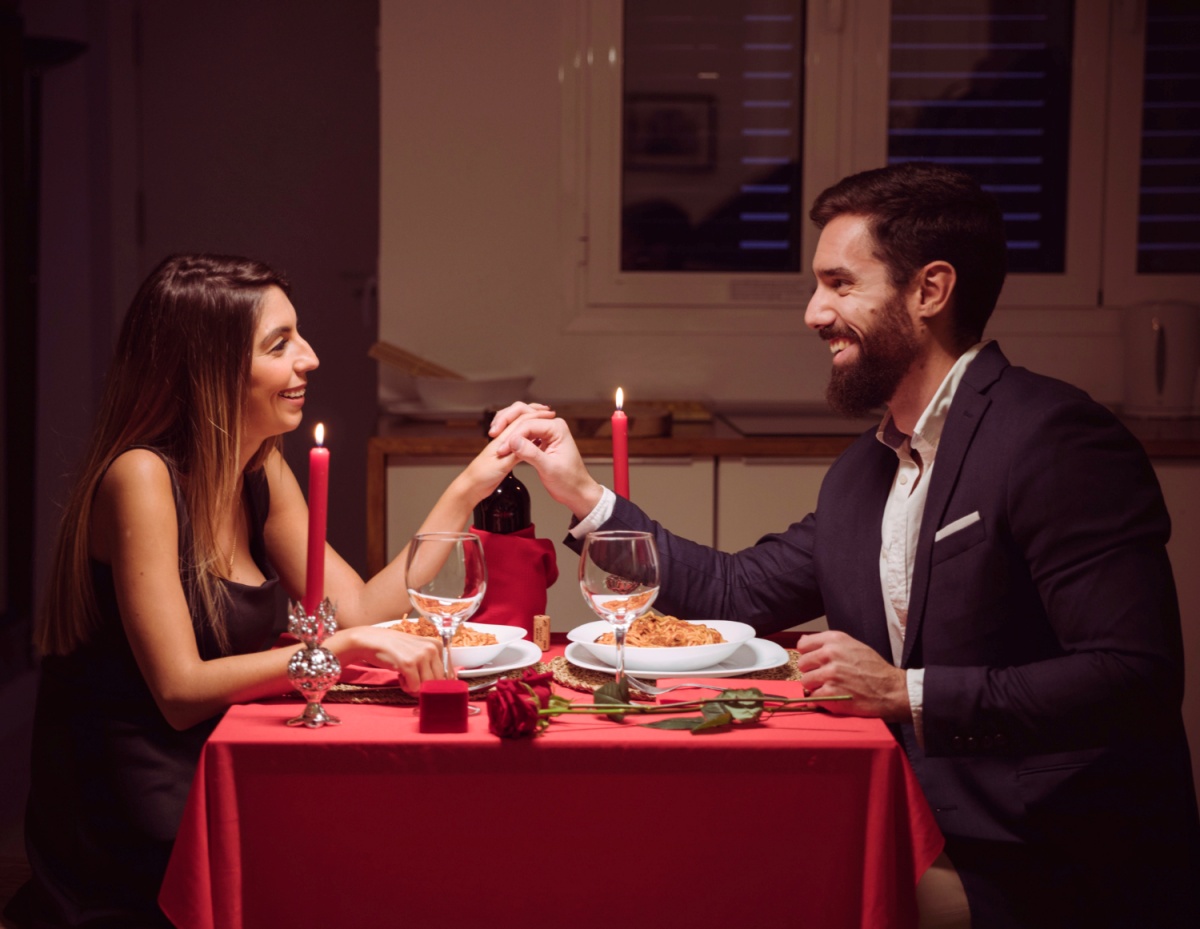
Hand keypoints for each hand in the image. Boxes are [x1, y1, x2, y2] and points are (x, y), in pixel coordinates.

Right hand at [327, 625, 444, 692]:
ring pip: (426, 686)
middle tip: (411, 678)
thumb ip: (431, 665)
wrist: (372, 641)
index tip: (421, 678)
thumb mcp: (418, 651)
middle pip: (437, 682)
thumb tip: (442, 688)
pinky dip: (406, 687)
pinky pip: (414, 687)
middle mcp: (432, 649)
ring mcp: (421, 656)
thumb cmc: (395, 649)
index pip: (446, 674)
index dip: (433, 682)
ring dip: (414, 687)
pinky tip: (399, 675)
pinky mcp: (408, 664)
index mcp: (437, 646)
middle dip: (423, 686)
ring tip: (404, 675)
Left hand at [456, 404, 556, 502]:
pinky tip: (536, 441)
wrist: (472, 486)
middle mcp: (504, 439)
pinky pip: (520, 441)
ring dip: (532, 422)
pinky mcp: (506, 454)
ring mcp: (505, 445)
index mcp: (502, 439)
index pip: (521, 420)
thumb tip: (528, 441)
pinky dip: (530, 436)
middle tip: (548, 412)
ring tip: (545, 421)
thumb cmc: (481, 476)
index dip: (536, 415)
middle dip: (534, 413)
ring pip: (520, 428)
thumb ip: (516, 454)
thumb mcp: (502, 465)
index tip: (548, 415)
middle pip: (520, 419)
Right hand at [491, 412, 602, 519]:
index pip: (527, 424)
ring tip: (495, 438)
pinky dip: (513, 437)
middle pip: (522, 418)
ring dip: (507, 429)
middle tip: (493, 436)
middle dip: (506, 425)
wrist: (576, 491)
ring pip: (521, 423)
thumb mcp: (549, 468)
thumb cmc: (569, 481)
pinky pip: (524, 433)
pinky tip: (504, 443)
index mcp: (557, 428)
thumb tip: (513, 440)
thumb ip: (531, 453)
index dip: (512, 436)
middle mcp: (552, 426)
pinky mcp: (542, 440)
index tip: (501, 450)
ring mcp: (546, 432)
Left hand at [794, 630, 910, 722]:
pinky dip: (822, 699)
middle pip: (802, 664)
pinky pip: (813, 696)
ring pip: (805, 681)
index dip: (808, 655)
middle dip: (812, 672)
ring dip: (816, 686)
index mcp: (835, 640)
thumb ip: (829, 643)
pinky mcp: (830, 693)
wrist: (891, 690)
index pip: (803, 644)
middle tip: (827, 677)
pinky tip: (836, 697)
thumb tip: (803, 641)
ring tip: (833, 687)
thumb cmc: (874, 669)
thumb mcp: (854, 646)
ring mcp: (829, 674)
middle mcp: (830, 654)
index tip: (816, 662)